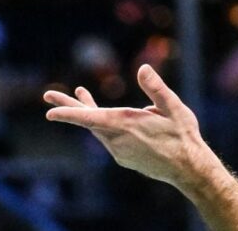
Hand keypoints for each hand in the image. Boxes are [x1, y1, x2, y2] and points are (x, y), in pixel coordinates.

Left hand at [44, 65, 212, 187]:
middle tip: (47, 95)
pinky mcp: (123, 156)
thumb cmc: (183, 136)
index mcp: (126, 125)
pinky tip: (106, 113)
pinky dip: (100, 122)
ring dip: (87, 110)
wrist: (189, 169)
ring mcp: (119, 151)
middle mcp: (117, 140)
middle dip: (67, 106)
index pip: (91, 119)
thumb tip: (143, 68)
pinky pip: (106, 136)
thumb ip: (157, 88)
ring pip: (97, 127)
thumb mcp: (175, 108)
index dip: (69, 114)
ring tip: (79, 92)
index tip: (50, 112)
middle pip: (87, 120)